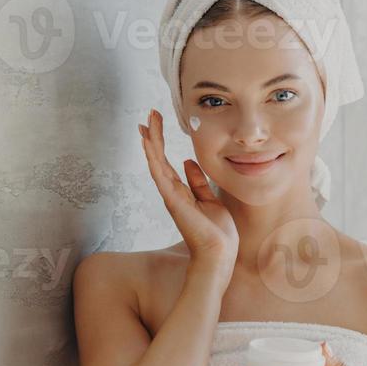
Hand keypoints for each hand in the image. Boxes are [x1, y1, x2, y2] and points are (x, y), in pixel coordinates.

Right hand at [139, 108, 238, 270]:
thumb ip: (198, 182)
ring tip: (147, 122)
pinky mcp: (174, 200)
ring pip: (156, 163)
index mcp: (181, 191)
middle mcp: (172, 192)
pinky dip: (153, 158)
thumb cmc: (217, 230)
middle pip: (158, 158)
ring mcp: (171, 196)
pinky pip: (160, 175)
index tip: (155, 123)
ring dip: (151, 142)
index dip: (160, 143)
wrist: (220, 251)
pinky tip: (149, 143)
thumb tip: (189, 161)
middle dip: (154, 136)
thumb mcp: (210, 199)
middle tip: (149, 114)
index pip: (166, 162)